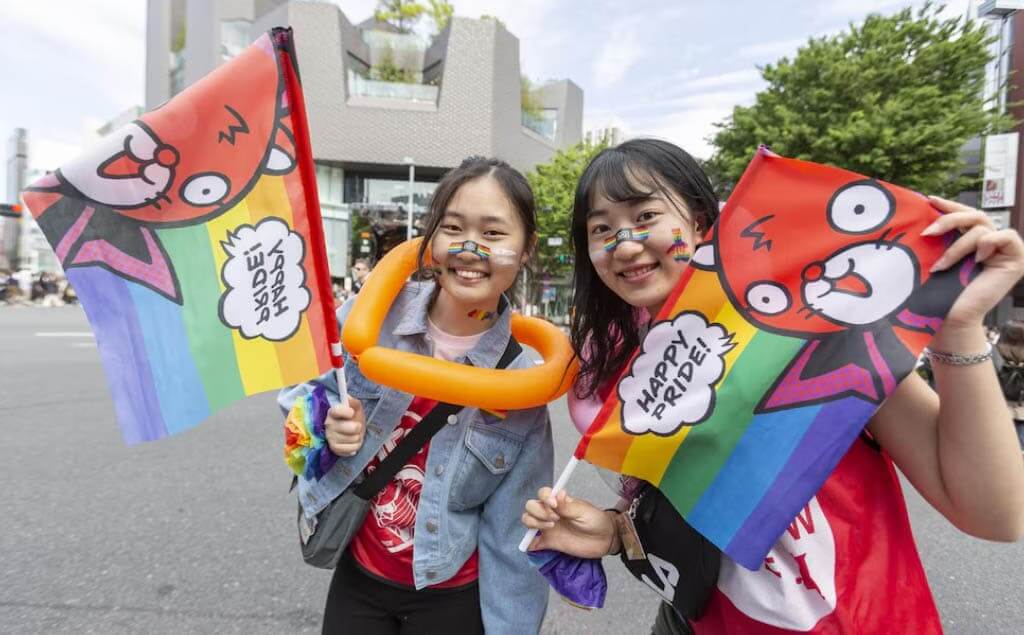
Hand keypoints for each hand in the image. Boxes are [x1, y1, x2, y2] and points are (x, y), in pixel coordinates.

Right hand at [324, 397, 365, 456]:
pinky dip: (355, 446)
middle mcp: (328, 424)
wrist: (351, 430)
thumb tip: (349, 401)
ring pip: (354, 438)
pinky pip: (351, 448)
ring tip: (354, 434)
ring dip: (358, 437)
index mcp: (332, 412)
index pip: (336, 411)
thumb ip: (354, 403)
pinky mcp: (334, 448)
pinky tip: (352, 442)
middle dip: (358, 427)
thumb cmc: (353, 417)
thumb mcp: (356, 407)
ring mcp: (330, 437)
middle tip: (356, 426)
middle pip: (352, 428)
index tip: (352, 413)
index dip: (347, 412)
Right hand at [522, 487, 618, 557]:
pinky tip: (534, 544)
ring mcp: (548, 528)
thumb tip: (558, 494)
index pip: (542, 494)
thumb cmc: (596, 520)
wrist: (604, 539)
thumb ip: (568, 506)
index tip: (554, 504)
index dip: (544, 497)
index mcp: (558, 502)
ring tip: (551, 527)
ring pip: (528, 521)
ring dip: (534, 523)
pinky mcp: (549, 543)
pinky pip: (533, 543)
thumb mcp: (583, 511)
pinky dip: (528, 544)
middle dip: (539, 511)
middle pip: (531, 506)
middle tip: (555, 519)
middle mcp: (550, 512)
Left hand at [924, 196, 1023, 329]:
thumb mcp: (937, 257)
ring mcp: (1004, 251)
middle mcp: (990, 243)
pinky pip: (1007, 236)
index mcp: (972, 241)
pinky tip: (979, 257)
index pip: (965, 214)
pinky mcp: (1016, 260)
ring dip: (958, 245)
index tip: (929, 200)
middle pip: (974, 215)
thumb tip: (925, 210)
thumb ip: (940, 237)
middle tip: (928, 232)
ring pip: (982, 227)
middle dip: (949, 220)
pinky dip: (990, 242)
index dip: (949, 205)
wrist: (950, 319)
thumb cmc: (939, 292)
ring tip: (941, 265)